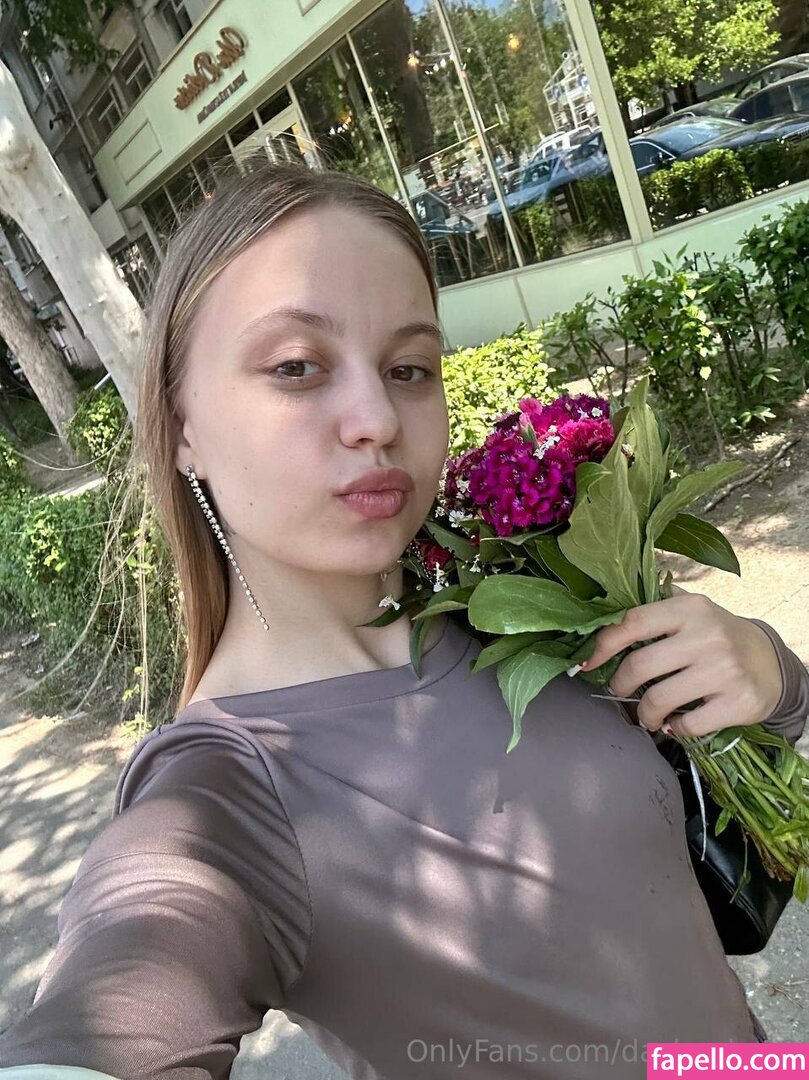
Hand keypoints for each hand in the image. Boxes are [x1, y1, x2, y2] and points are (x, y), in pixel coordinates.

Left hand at [581, 584, 783, 737]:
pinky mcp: (739, 702)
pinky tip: (674, 722)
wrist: (770, 662)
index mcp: (690, 609)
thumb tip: (599, 614)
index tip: (586, 663)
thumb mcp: (691, 611)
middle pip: (640, 665)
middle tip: (619, 690)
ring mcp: (724, 670)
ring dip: (643, 713)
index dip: (603, 645)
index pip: (633, 622)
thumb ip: (653, 607)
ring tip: (644, 715)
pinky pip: (688, 724)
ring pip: (660, 699)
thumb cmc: (717, 635)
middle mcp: (708, 636)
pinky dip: (674, 728)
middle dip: (620, 684)